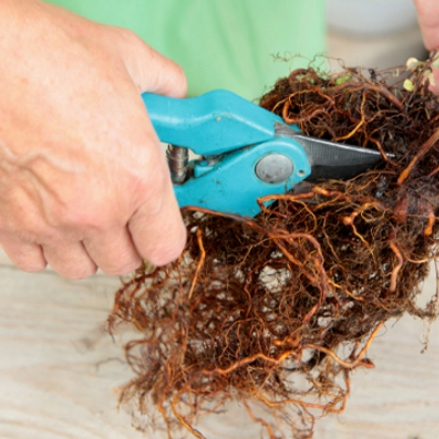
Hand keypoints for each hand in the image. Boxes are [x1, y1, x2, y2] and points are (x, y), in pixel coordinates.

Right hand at [0, 0, 187, 278]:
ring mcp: (48, 221)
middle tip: (122, 210)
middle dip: (128, 240)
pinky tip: (48, 215)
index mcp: (138, 178)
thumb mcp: (128, 58)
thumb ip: (164, 83)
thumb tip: (175, 90)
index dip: (164, 233)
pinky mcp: (6, 222)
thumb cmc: (49, 54)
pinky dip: (43, 247)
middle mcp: (96, 210)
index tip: (158, 221)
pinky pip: (33, 261)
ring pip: (80, 268)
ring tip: (84, 214)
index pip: (166, 246)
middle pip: (124, 262)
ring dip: (87, 248)